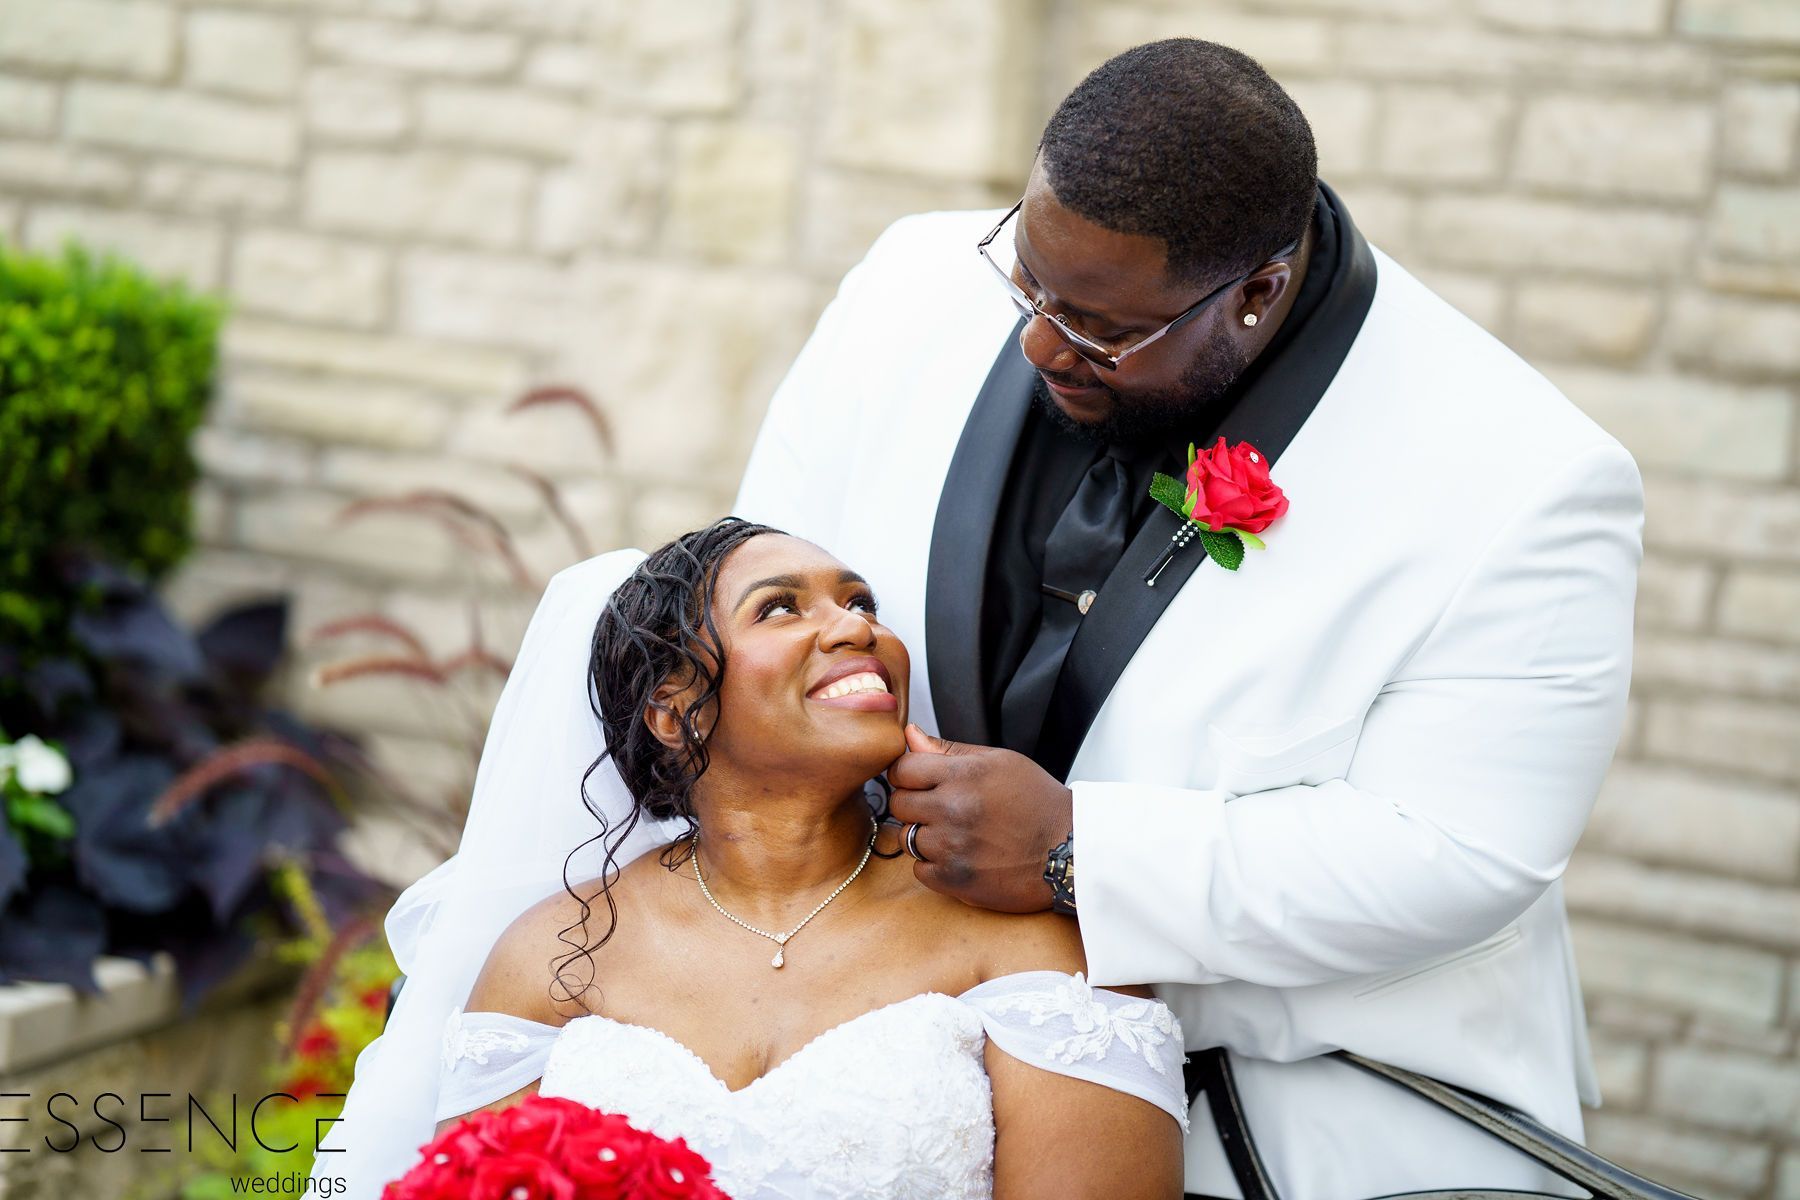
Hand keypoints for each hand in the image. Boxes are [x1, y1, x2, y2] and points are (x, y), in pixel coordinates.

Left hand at [887, 724, 1072, 911]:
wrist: (1069, 850)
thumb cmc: (1038, 803)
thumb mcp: (1000, 762)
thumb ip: (950, 749)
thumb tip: (910, 734)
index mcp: (964, 774)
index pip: (902, 769)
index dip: (908, 775)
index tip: (919, 782)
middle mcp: (953, 808)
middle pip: (899, 803)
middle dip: (914, 804)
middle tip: (941, 809)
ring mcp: (952, 846)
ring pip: (906, 838)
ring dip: (924, 836)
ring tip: (955, 834)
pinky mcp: (955, 879)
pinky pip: (918, 870)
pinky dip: (933, 865)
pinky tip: (958, 856)